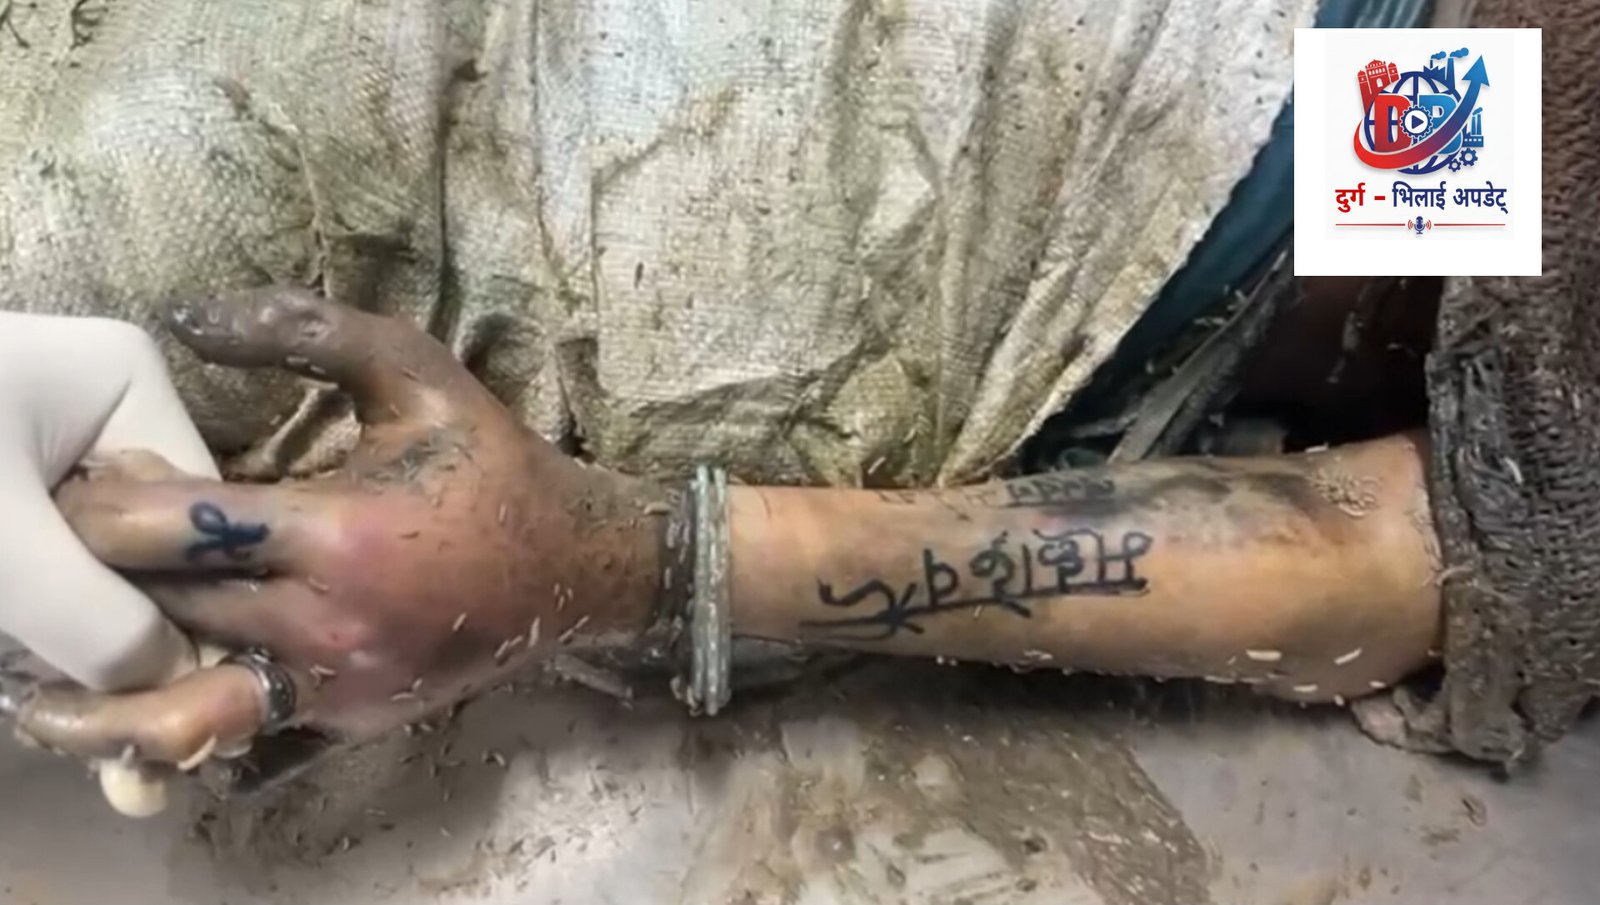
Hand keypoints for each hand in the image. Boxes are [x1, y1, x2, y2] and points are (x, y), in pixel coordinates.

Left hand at [22, 289, 666, 766]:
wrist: (574, 571)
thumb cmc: (490, 463)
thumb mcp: (415, 371)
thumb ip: (306, 330)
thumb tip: (187, 317)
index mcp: (342, 533)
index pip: (179, 531)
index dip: (104, 508)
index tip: (82, 481)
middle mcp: (329, 623)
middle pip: (165, 611)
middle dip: (100, 578)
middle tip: (67, 538)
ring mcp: (335, 684)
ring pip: (182, 697)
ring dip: (122, 664)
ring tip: (79, 635)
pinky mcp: (341, 720)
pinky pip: (233, 726)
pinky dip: (182, 698)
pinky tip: (159, 661)